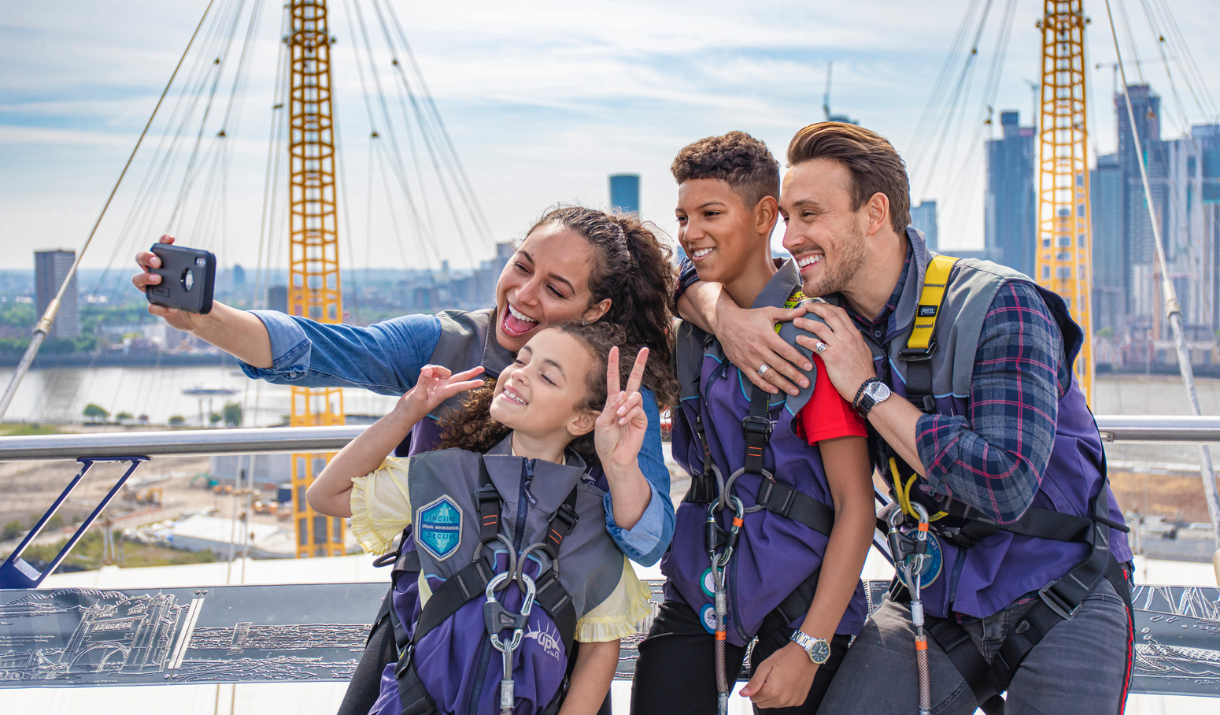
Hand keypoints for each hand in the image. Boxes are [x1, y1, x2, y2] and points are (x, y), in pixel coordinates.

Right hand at [133, 234, 200, 331]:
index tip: (171, 238)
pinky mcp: (156, 306)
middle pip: (141, 259)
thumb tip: (202, 268)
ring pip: (138, 280)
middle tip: (158, 262)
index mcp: (166, 265)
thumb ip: (200, 277)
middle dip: (147, 257)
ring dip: (146, 278)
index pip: (160, 248)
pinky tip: (172, 309)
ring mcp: (153, 290)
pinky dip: (161, 308)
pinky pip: (152, 307)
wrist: (197, 315)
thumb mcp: (201, 284)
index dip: (163, 241)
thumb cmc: (196, 295)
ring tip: (159, 279)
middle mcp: (155, 274)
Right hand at [400, 365, 485, 415]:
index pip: (459, 387)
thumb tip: (428, 370)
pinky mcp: (429, 381)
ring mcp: (436, 384)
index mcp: (442, 394)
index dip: (470, 384)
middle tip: (482, 368)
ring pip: (442, 370)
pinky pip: (433, 370)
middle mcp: (442, 388)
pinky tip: (422, 371)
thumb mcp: (417, 397)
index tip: (482, 382)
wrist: (404, 413)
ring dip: (435, 367)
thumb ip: (423, 383)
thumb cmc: (412, 410)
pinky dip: (428, 368)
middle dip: (470, 373)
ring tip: (423, 371)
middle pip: (459, 378)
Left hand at [594, 346, 648, 471]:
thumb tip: (622, 394)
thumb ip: (611, 407)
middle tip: (645, 350)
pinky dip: (629, 414)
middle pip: (634, 380)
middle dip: (639, 364)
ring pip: (635, 396)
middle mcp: (625, 403)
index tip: (614, 349)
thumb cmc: (605, 441)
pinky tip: (623, 422)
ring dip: (626, 405)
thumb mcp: (602, 422)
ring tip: (619, 417)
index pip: (614, 379)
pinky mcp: (642, 419)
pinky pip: (638, 409)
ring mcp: (634, 410)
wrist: (614, 457)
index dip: (613, 364)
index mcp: (612, 401)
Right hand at [713, 292, 812, 396]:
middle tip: (806, 384)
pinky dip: (765, 386)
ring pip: (769, 375)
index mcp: (767, 336)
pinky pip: (755, 378)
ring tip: (795, 391)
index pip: (786, 351)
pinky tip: (776, 391)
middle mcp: (759, 349)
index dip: (798, 360)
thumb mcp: (768, 312)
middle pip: (780, 366)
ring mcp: (750, 359)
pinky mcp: (742, 365)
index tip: (809, 367)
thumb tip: (805, 310)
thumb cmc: (749, 316)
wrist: (725, 322)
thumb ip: (787, 313)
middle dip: (794, 376)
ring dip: (783, 384)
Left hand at [739, 642, 818, 707]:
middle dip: (762, 693)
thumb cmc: (786, 658)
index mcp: (772, 691)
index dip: (755, 688)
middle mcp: (782, 699)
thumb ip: (754, 683)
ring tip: (779, 680)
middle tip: (769, 679)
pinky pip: (785, 703)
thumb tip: (743, 693)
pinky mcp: (798, 701)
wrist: (806, 655)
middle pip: (762, 703)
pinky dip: (783, 696)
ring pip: (773, 704)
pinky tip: (787, 684)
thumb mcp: (765, 666)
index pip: (753, 698)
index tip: (761, 679)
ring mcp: (791, 701)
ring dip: (773, 696)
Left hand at [793, 303, 876, 405]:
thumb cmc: (863, 372)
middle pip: (829, 314)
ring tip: (796, 322)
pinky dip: (804, 340)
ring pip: (819, 327)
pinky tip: (798, 340)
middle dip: (814, 308)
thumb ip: (854, 340)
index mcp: (854, 334)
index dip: (826, 306)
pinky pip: (815, 344)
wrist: (865, 387)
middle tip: (803, 307)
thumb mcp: (863, 350)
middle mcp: (847, 336)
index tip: (816, 305)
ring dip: (805, 322)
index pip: (840, 312)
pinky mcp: (831, 357)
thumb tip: (848, 332)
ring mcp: (840, 346)